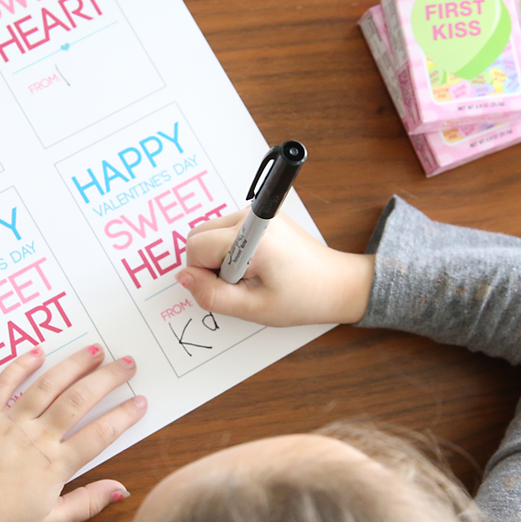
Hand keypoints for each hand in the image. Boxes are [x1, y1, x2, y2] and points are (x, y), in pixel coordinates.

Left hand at [0, 345, 145, 521]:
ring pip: (48, 385)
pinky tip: (38, 351)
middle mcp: (37, 438)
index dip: (124, 415)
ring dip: (74, 365)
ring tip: (94, 349)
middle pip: (79, 400)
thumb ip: (87, 503)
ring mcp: (10, 423)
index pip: (100, 433)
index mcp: (56, 465)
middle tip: (127, 362)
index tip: (140, 400)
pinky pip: (4, 384)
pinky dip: (21, 365)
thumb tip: (122, 490)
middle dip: (107, 378)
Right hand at [175, 209, 374, 326]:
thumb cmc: (301, 299)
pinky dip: (230, 251)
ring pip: (210, 234)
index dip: (204, 275)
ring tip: (251, 276)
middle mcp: (252, 216)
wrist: (337, 284)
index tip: (233, 287)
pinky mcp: (260, 216)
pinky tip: (255, 266)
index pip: (197, 247)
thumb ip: (212, 295)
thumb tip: (183, 277)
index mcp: (252, 237)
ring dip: (220, 258)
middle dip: (209, 264)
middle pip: (199, 236)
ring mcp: (256, 213)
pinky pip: (225, 232)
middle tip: (241, 284)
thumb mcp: (253, 308)